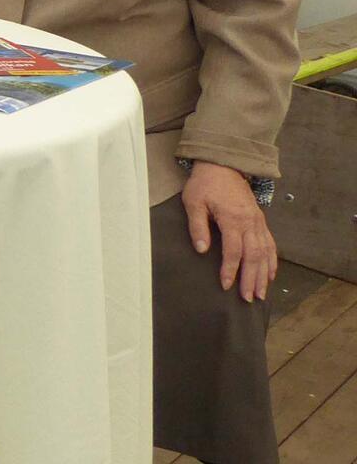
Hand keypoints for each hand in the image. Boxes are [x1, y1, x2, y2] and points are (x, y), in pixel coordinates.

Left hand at [183, 161, 277, 301]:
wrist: (223, 165)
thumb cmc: (205, 184)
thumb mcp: (193, 202)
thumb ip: (197, 226)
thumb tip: (201, 250)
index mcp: (233, 219)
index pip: (233, 251)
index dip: (230, 269)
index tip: (226, 285)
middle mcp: (250, 223)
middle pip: (253, 256)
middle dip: (251, 279)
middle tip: (249, 298)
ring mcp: (258, 222)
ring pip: (265, 253)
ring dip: (263, 275)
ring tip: (261, 294)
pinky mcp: (260, 221)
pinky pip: (270, 244)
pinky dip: (272, 261)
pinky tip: (270, 274)